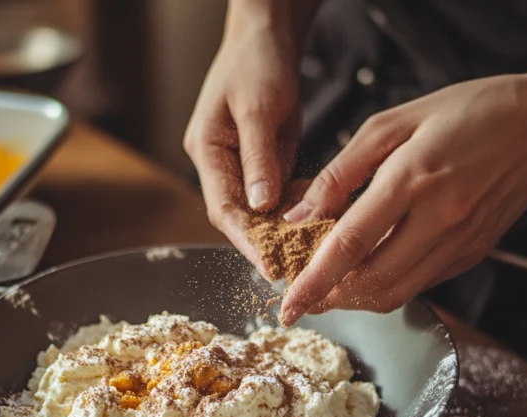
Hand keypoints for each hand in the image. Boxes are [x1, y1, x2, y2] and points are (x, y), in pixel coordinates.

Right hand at [184, 11, 303, 274]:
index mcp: (207, 152)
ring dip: (283, 232)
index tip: (270, 263)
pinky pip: (276, 195)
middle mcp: (219, 164)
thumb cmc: (256, 62)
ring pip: (259, 211)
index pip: (223, 209)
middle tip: (297, 269)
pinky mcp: (263, 162)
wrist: (266, 36)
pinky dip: (295, 209)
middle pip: (239, 217)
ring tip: (312, 253)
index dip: (246, 240)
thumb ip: (258, 158)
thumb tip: (260, 206)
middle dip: (266, 244)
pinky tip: (319, 219)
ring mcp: (241, 165)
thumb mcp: (258, 108)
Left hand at [280, 72, 526, 323]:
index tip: (287, 303)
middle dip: (329, 298)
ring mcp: (461, 241)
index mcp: (412, 179)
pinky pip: (422, 283)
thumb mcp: (392, 123)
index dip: (313, 281)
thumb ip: (342, 172)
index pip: (350, 245)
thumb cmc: (467, 111)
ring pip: (397, 293)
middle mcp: (439, 218)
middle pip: (372, 282)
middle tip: (302, 297)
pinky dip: (389, 285)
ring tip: (330, 289)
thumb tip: (301, 215)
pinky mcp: (474, 252)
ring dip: (357, 299)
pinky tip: (371, 270)